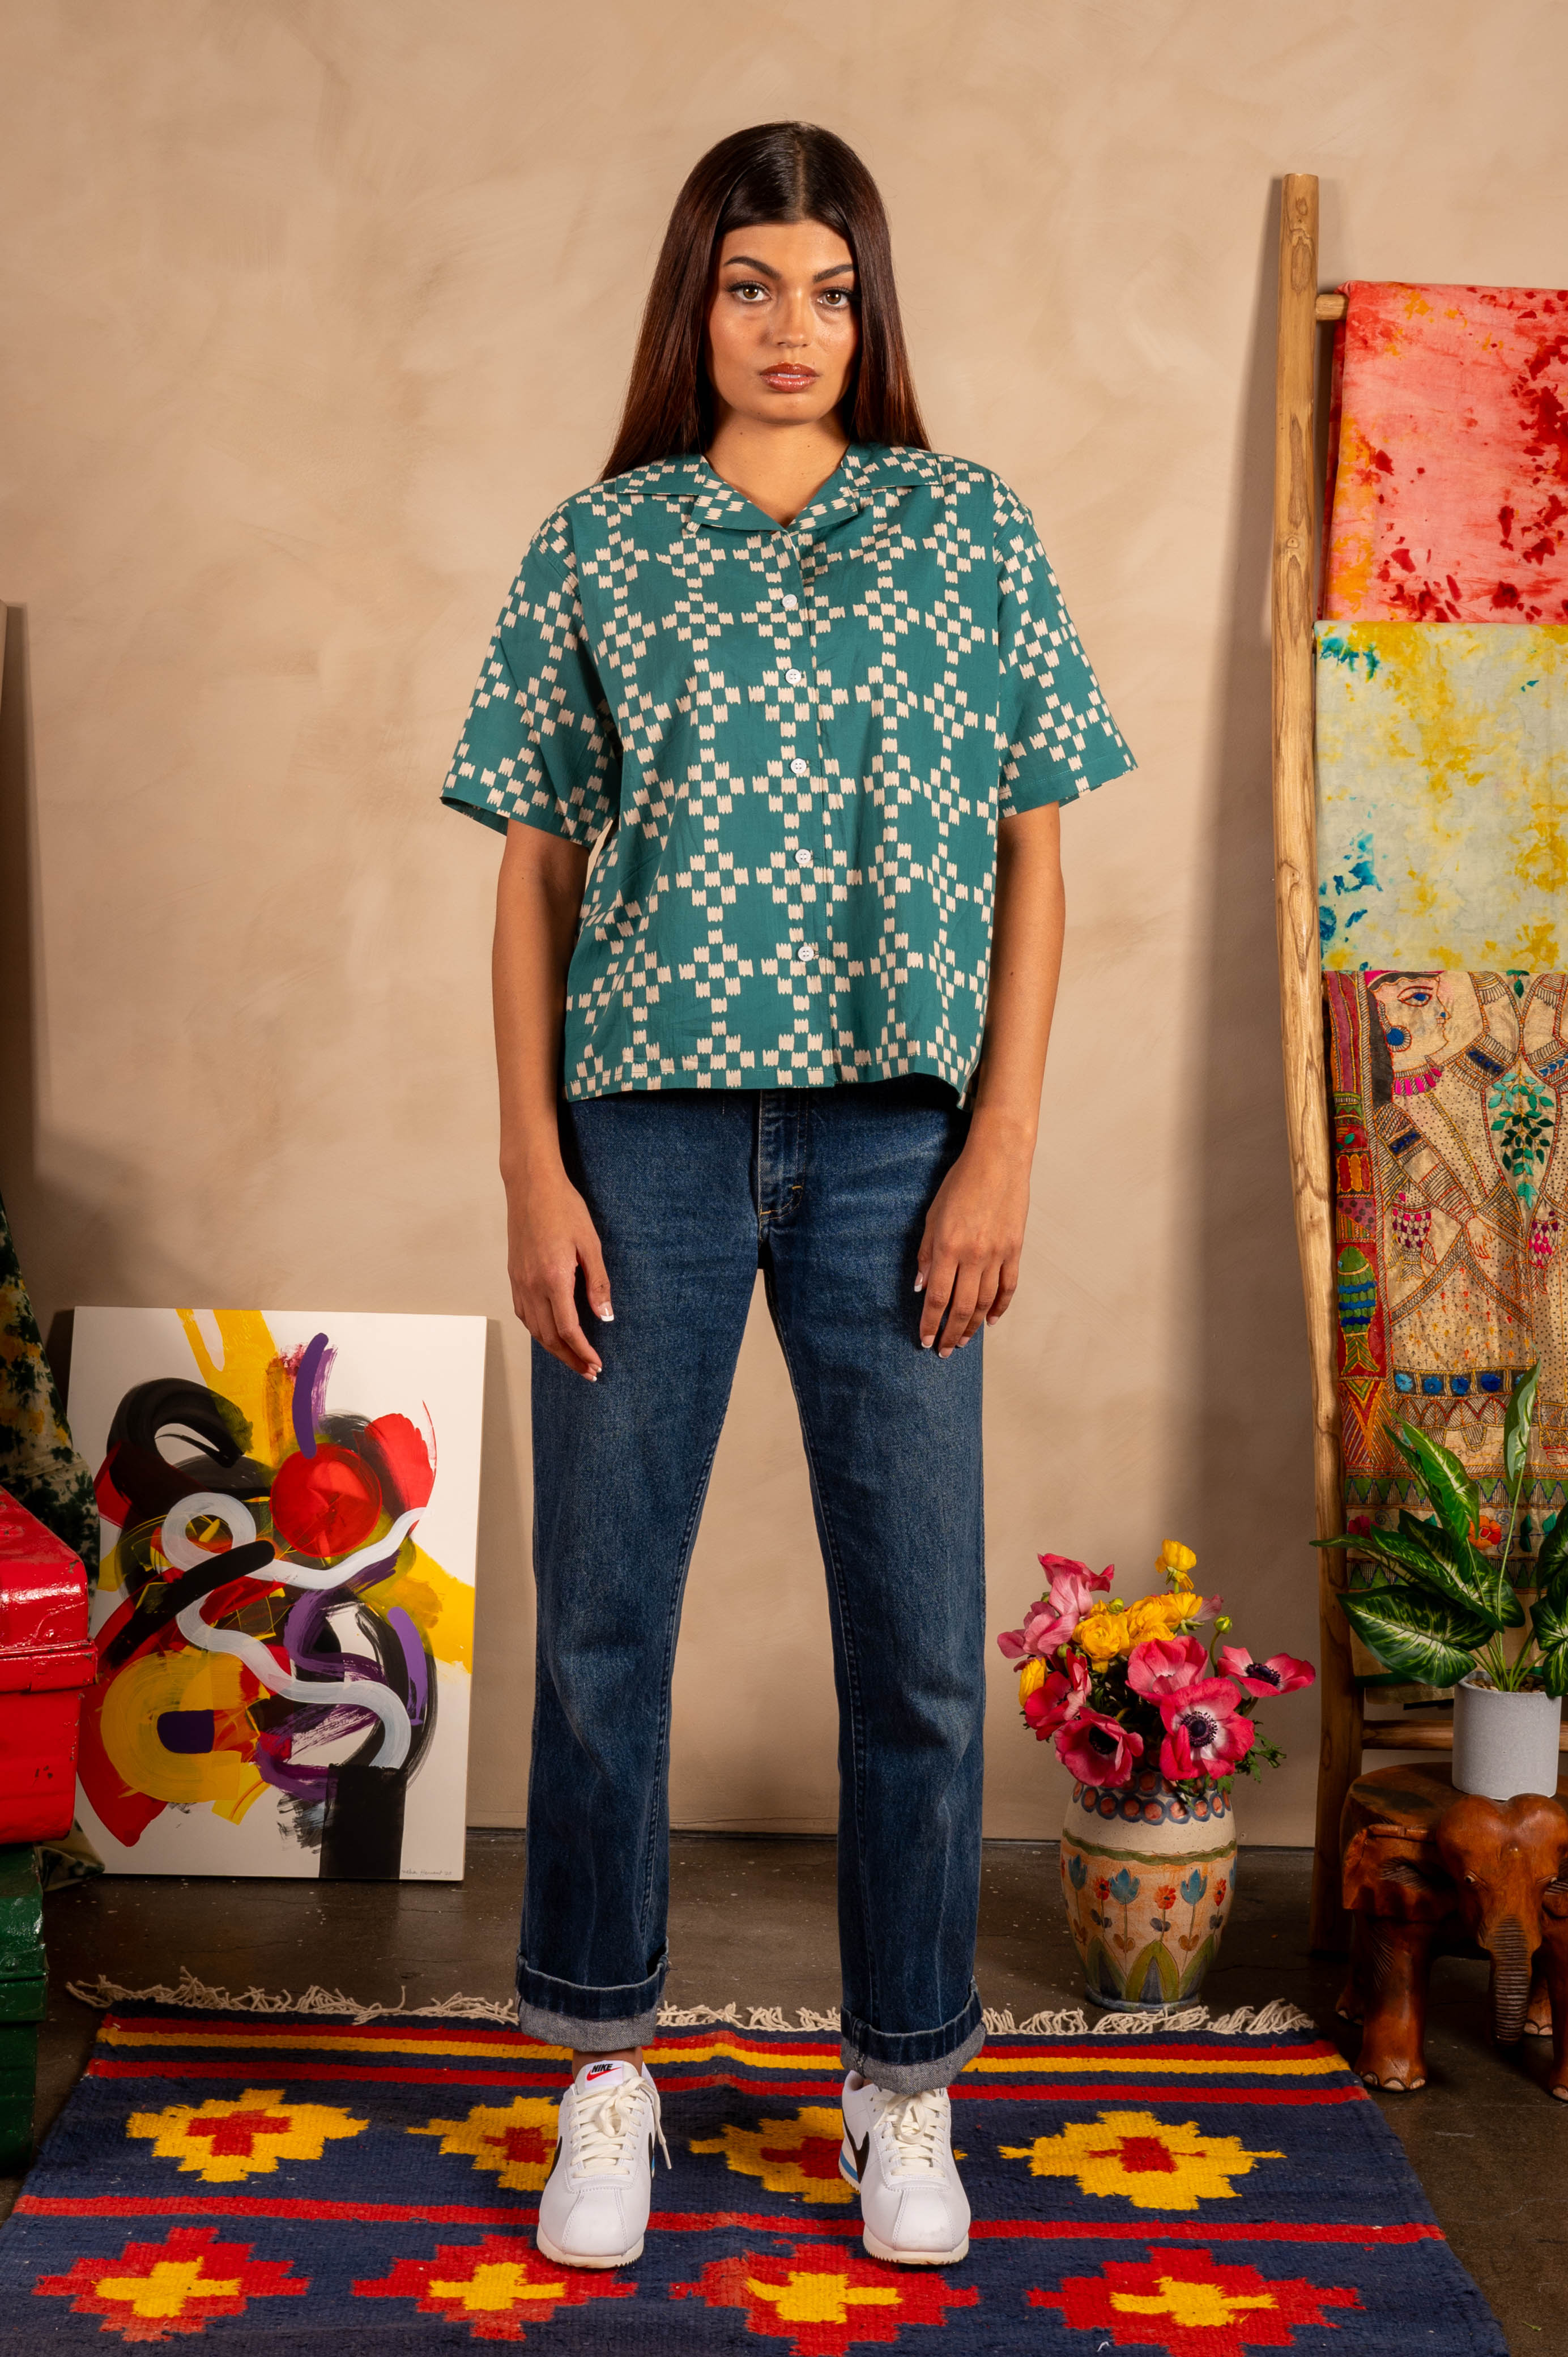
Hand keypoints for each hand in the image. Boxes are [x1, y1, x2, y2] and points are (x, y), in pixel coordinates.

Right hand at [505, 1159, 611, 1379]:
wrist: (530, 1185)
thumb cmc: (564, 1208)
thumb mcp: (590, 1244)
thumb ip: (597, 1284)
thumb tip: (605, 1317)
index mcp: (553, 1278)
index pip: (568, 1330)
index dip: (583, 1352)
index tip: (597, 1365)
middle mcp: (532, 1285)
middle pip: (549, 1337)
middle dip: (570, 1359)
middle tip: (589, 1371)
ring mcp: (519, 1281)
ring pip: (534, 1329)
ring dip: (554, 1349)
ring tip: (573, 1359)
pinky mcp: (514, 1275)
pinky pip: (524, 1313)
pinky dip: (538, 1331)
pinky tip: (551, 1333)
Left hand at [916, 1112, 1032, 1356]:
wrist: (999, 1161)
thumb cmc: (960, 1183)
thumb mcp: (932, 1215)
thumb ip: (925, 1253)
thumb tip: (920, 1287)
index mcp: (948, 1247)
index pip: (937, 1297)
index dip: (930, 1323)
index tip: (924, 1340)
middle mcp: (973, 1255)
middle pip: (961, 1307)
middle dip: (951, 1333)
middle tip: (944, 1351)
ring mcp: (997, 1254)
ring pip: (985, 1302)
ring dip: (973, 1325)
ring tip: (963, 1340)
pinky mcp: (1015, 1250)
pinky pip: (1007, 1287)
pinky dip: (999, 1307)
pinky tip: (990, 1320)